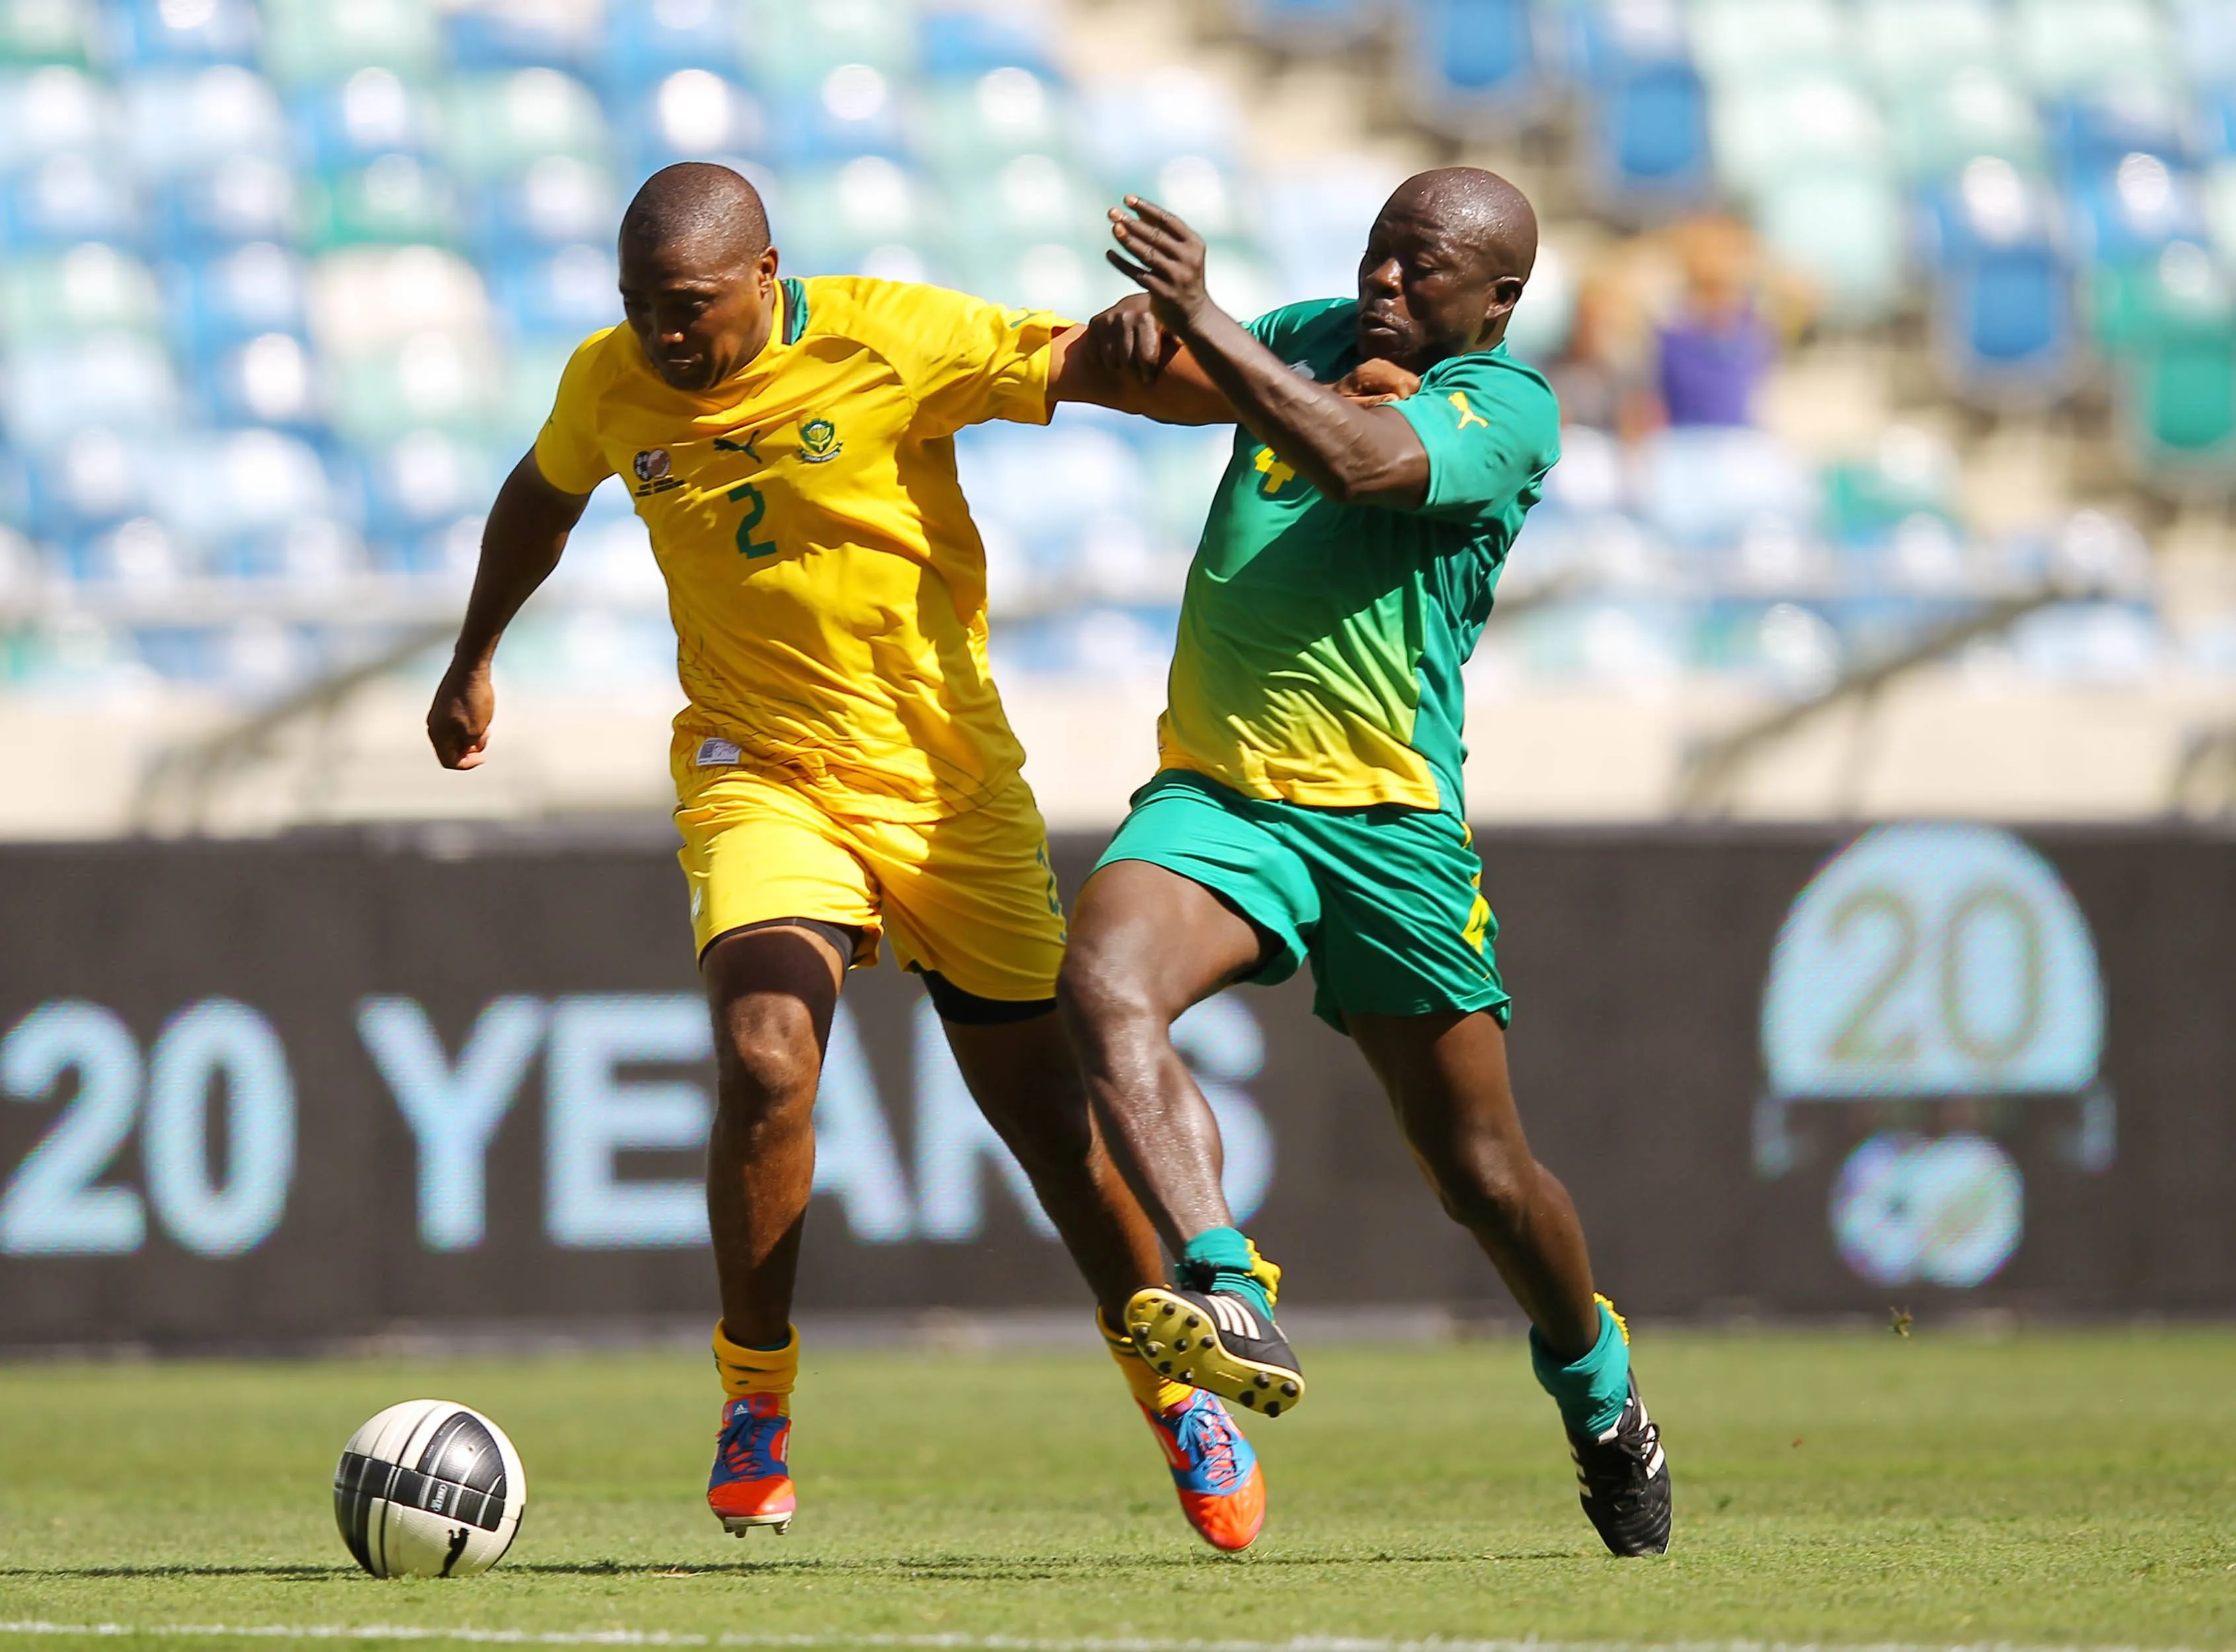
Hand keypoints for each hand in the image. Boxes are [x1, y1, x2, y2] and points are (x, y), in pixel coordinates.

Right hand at [426, 657, 493, 769]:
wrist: (470, 668)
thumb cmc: (472, 699)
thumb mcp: (476, 730)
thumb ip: (470, 746)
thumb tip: (467, 748)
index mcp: (437, 734)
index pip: (449, 761)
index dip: (468, 764)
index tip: (484, 756)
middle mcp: (434, 724)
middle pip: (452, 749)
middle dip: (471, 747)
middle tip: (486, 734)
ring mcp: (439, 712)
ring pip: (456, 734)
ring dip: (472, 735)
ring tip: (486, 724)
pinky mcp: (446, 702)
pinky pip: (457, 721)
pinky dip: (470, 723)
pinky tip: (482, 713)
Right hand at [1085, 293, 1179, 384]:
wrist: (1147, 294)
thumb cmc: (1165, 318)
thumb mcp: (1174, 326)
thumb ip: (1179, 337)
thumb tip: (1192, 348)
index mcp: (1146, 317)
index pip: (1144, 358)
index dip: (1147, 373)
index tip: (1149, 379)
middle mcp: (1125, 316)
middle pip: (1126, 362)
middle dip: (1133, 370)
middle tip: (1138, 371)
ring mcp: (1109, 319)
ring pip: (1110, 361)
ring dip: (1118, 365)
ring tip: (1126, 362)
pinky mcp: (1096, 322)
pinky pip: (1095, 354)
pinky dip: (1101, 359)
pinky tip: (1112, 356)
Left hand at [1106, 196, 1213, 334]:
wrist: (1195, 315)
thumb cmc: (1183, 277)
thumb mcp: (1181, 253)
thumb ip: (1163, 233)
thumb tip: (1137, 210)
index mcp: (1194, 244)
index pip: (1168, 220)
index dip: (1147, 208)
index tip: (1127, 199)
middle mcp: (1188, 259)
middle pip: (1156, 236)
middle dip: (1132, 222)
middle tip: (1112, 212)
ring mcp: (1176, 277)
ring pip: (1147, 254)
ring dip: (1127, 240)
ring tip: (1113, 227)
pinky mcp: (1164, 293)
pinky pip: (1138, 275)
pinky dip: (1123, 264)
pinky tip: (1110, 253)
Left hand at [1333, 357, 1421, 404]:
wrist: (1334, 393)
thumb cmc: (1342, 402)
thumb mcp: (1353, 407)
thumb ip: (1372, 402)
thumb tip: (1395, 399)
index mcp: (1368, 372)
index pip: (1399, 382)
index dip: (1403, 399)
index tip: (1394, 412)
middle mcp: (1379, 364)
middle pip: (1411, 380)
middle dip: (1408, 397)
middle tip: (1394, 409)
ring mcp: (1385, 364)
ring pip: (1413, 381)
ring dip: (1407, 395)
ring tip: (1392, 404)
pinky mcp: (1389, 368)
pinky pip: (1408, 380)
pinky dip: (1405, 391)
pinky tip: (1392, 398)